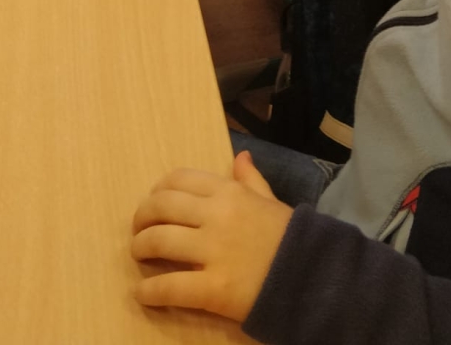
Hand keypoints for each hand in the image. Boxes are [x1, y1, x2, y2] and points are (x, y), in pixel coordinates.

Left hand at [131, 151, 292, 320]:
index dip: (159, 190)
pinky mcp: (212, 288)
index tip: (154, 202)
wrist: (311, 277)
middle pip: (162, 206)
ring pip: (158, 241)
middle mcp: (216, 216)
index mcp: (229, 192)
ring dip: (140, 248)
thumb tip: (240, 156)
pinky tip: (142, 294)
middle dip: (142, 217)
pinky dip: (149, 291)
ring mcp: (212, 251)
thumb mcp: (271, 201)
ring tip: (139, 254)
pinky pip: (169, 286)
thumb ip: (251, 180)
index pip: (180, 180)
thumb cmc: (289, 238)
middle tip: (139, 229)